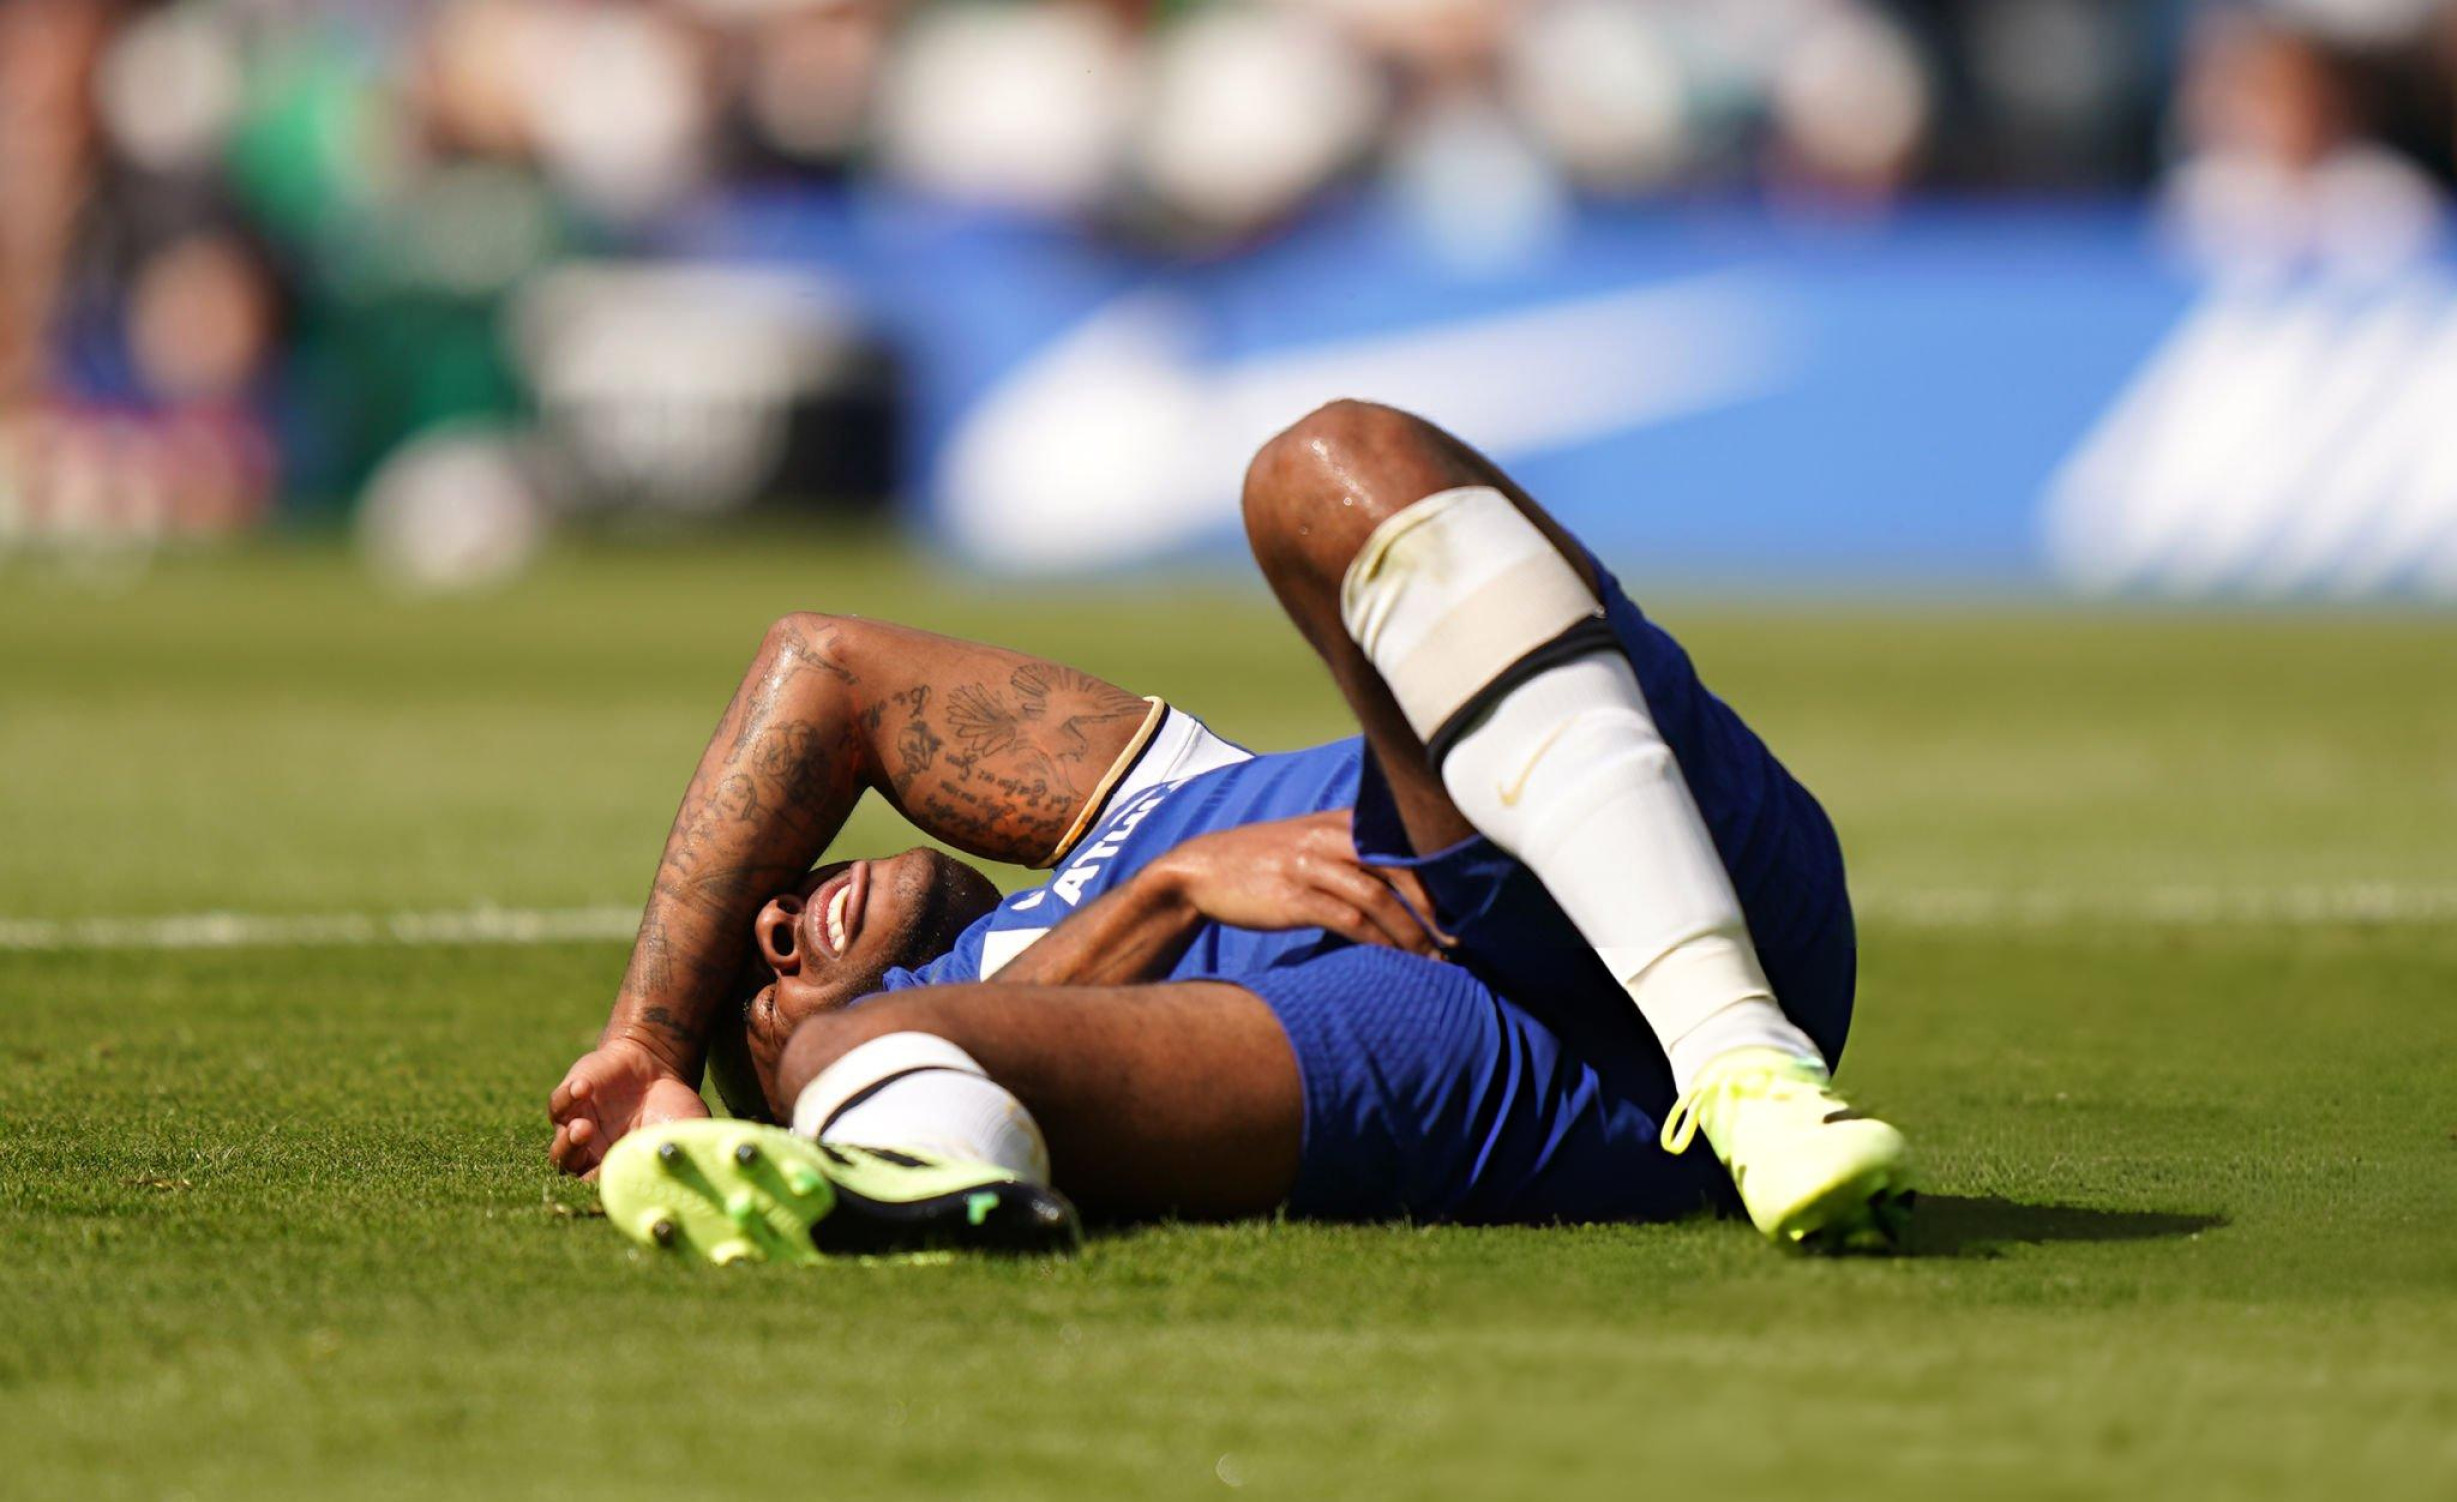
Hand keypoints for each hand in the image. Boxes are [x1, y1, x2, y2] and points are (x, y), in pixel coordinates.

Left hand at [548, 1037, 709, 1178]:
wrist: (659, 1066)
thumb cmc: (675, 1106)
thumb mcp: (685, 1129)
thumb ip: (681, 1152)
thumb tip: (683, 1172)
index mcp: (620, 1168)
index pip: (604, 1188)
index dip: (605, 1187)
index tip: (613, 1180)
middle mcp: (594, 1153)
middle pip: (573, 1171)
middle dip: (580, 1165)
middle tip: (593, 1155)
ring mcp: (580, 1125)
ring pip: (560, 1145)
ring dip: (568, 1141)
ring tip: (583, 1127)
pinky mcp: (571, 1099)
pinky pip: (558, 1104)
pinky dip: (567, 1098)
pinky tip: (586, 1087)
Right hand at [1148, 810, 1451, 957]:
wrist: (1200, 870)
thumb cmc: (1264, 862)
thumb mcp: (1310, 841)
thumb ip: (1353, 849)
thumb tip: (1404, 877)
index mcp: (1341, 820)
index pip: (1405, 841)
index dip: (1439, 873)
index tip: (1467, 903)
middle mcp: (1331, 837)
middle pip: (1400, 868)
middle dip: (1435, 907)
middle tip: (1459, 938)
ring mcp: (1311, 865)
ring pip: (1379, 899)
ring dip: (1412, 933)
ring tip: (1435, 959)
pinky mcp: (1294, 897)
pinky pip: (1350, 922)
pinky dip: (1380, 943)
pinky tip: (1397, 960)